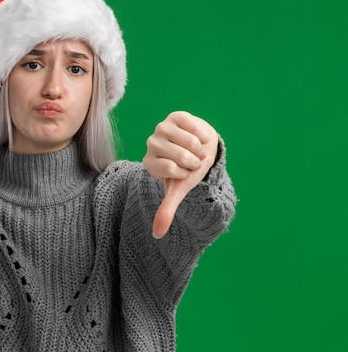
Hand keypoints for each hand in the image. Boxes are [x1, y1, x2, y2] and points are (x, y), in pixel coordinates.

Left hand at [143, 111, 217, 238]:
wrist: (201, 149)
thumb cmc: (188, 170)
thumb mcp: (178, 191)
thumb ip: (166, 210)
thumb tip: (156, 235)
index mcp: (149, 163)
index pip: (171, 170)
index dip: (185, 172)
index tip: (184, 172)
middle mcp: (151, 144)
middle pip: (180, 156)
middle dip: (194, 161)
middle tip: (192, 161)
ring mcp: (161, 128)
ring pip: (188, 142)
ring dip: (200, 149)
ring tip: (196, 150)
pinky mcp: (175, 116)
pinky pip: (193, 127)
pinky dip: (202, 135)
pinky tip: (198, 137)